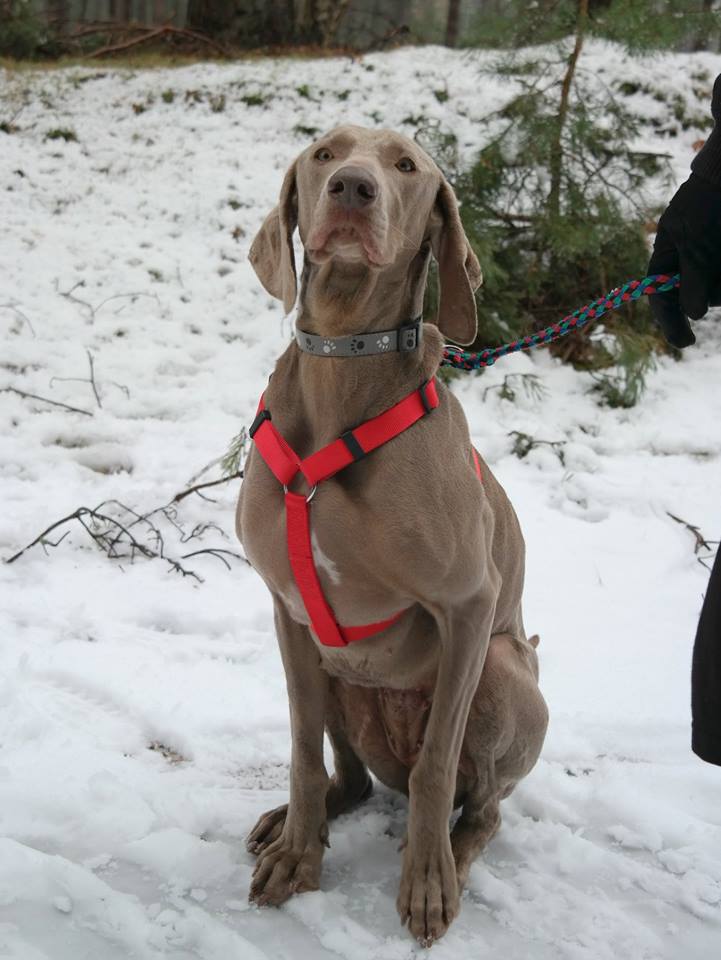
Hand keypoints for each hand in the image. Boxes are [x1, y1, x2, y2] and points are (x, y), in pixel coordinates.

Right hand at [647, 173, 720, 347]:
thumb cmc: (708, 201)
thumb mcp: (696, 239)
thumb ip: (693, 275)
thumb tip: (694, 313)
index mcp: (667, 258)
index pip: (661, 297)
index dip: (670, 321)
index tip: (685, 341)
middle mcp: (688, 265)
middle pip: (693, 299)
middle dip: (708, 295)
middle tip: (720, 282)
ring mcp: (710, 264)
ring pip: (717, 292)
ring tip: (720, 248)